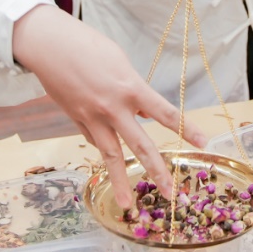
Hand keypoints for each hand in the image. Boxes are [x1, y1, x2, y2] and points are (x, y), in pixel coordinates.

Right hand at [11, 5, 204, 206]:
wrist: (49, 46)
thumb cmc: (88, 46)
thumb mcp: (120, 63)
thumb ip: (135, 91)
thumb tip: (146, 112)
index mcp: (130, 88)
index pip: (165, 114)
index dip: (186, 129)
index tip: (203, 143)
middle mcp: (113, 108)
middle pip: (140, 145)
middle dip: (157, 171)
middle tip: (171, 194)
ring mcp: (92, 118)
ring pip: (111, 156)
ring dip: (121, 182)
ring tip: (128, 205)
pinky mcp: (76, 121)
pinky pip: (94, 140)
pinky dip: (103, 147)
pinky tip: (108, 156)